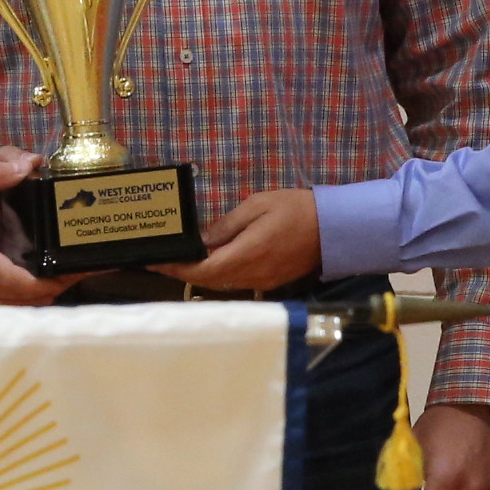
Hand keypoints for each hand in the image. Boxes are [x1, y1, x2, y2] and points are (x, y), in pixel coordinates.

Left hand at [160, 187, 320, 292]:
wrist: (334, 228)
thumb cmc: (295, 209)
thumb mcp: (256, 205)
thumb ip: (226, 226)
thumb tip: (201, 241)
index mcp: (247, 254)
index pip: (203, 270)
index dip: (177, 269)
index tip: (156, 263)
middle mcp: (252, 274)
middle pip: (209, 281)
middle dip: (184, 272)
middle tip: (163, 259)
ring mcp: (263, 281)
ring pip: (222, 283)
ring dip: (201, 274)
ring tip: (182, 259)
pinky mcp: (271, 282)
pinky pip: (238, 281)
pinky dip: (220, 274)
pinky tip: (212, 261)